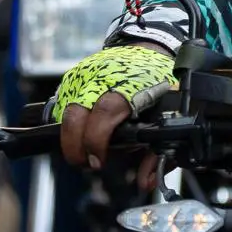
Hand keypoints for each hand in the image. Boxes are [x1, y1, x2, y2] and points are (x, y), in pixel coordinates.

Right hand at [50, 45, 175, 183]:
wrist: (149, 49)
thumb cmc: (160, 85)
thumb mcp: (167, 117)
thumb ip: (156, 152)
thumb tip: (145, 182)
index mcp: (130, 86)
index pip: (106, 111)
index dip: (97, 139)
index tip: (98, 161)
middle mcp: (104, 78)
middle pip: (75, 113)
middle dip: (74, 145)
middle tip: (85, 162)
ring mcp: (86, 75)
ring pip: (65, 109)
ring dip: (70, 135)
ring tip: (83, 150)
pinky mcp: (75, 76)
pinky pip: (64, 103)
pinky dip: (71, 121)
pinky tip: (81, 131)